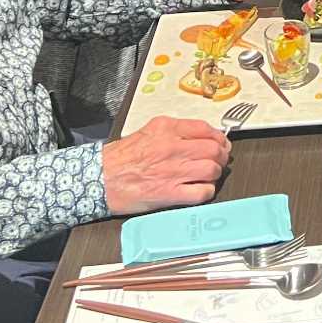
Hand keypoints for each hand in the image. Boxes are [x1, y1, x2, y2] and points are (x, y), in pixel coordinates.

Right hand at [101, 116, 231, 213]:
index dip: (219, 138)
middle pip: (213, 150)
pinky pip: (202, 193)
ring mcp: (172, 171)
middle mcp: (171, 147)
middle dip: (221, 156)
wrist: (100, 178)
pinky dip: (207, 192)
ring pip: (211, 170)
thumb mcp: (148, 131)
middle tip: (218, 160)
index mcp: (166, 129)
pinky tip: (200, 190)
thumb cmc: (121, 157)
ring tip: (209, 176)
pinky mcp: (169, 194)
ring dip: (215, 174)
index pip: (206, 129)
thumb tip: (201, 135)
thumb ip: (175, 130)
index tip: (221, 143)